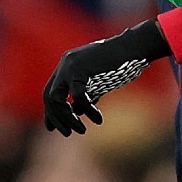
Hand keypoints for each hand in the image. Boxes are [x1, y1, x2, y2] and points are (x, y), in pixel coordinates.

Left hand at [42, 19, 170, 135]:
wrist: (132, 47)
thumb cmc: (119, 64)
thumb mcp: (97, 83)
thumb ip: (84, 96)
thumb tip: (75, 113)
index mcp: (67, 65)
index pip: (49, 91)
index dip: (51, 112)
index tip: (53, 128)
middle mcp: (64, 64)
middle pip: (49, 96)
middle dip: (56, 117)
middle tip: (66, 134)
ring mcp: (70, 65)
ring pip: (57, 98)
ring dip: (67, 118)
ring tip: (81, 130)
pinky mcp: (81, 69)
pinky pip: (78, 96)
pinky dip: (87, 110)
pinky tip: (97, 118)